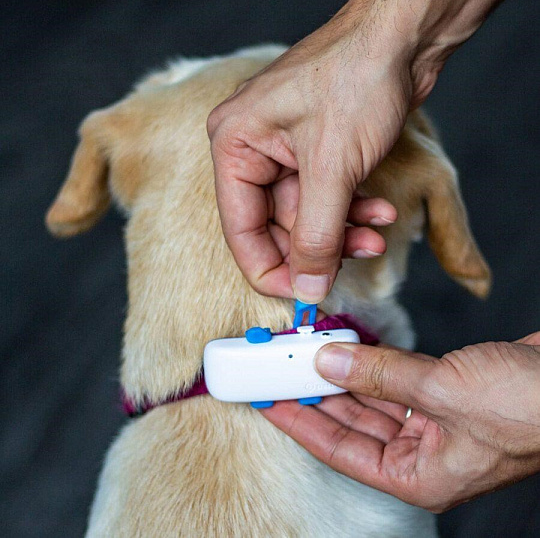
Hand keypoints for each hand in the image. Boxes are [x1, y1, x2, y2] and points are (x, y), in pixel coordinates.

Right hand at [208, 0, 498, 301]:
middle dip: (319, 247)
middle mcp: (253, 149)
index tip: (303, 294)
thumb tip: (308, 287)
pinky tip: (380, 213)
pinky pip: (325, 198)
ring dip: (342, 232)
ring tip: (375, 236)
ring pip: (305, 215)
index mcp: (235, 145)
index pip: (241, 229)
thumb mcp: (332, 168)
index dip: (271, 269)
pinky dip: (351, 211)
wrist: (404, 35)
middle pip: (275, 226)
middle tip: (352, 260)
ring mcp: (284, 150)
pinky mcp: (314, 151)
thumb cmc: (358, 75)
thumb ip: (316, 236)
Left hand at [261, 332, 539, 511]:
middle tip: (282, 371)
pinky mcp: (443, 394)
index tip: (270, 401)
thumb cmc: (530, 408)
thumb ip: (381, 375)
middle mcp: (422, 454)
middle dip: (317, 395)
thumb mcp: (443, 391)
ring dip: (342, 375)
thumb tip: (328, 362)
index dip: (300, 422)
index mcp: (419, 476)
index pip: (339, 450)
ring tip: (307, 354)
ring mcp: (433, 424)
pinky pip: (394, 380)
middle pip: (351, 424)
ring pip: (371, 399)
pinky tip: (348, 348)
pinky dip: (372, 364)